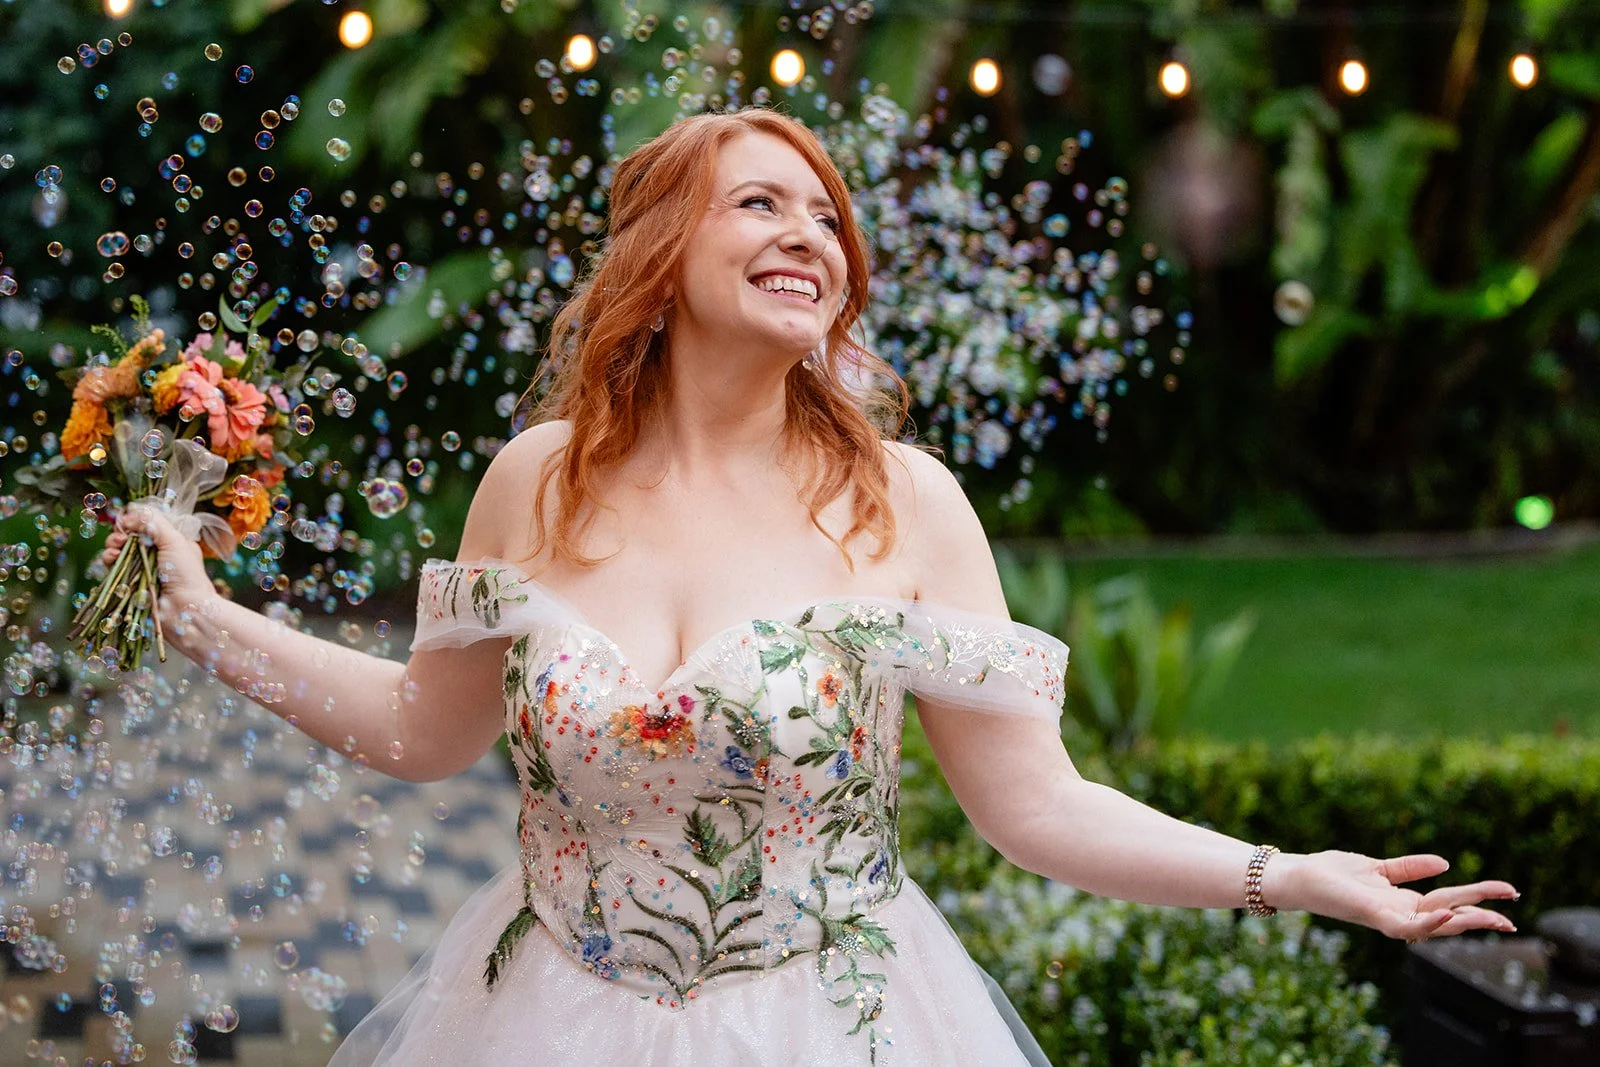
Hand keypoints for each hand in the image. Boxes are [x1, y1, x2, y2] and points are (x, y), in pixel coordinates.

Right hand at [101, 505, 219, 635]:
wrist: (185, 610)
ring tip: (115, 548)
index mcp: (172, 541)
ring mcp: (142, 568)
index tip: (127, 520)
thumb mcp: (175, 540)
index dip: (135, 520)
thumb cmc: (186, 575)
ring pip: (119, 549)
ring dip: (113, 544)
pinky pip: (113, 567)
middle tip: (121, 537)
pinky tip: (111, 559)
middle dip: (121, 532)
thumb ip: (153, 523)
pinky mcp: (130, 582)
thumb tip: (130, 515)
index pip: (148, 523)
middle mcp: (156, 553)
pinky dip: (109, 559)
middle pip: (130, 535)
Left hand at [1269, 850, 1517, 941]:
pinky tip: (1449, 914)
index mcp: (1403, 901)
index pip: (1450, 901)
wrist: (1297, 876)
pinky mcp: (1373, 916)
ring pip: (1436, 924)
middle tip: (1514, 920)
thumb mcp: (1377, 867)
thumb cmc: (1331, 873)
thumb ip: (1408, 868)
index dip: (1478, 898)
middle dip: (1482, 918)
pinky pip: (1406, 926)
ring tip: (1495, 919)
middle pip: (1450, 915)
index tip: (1510, 894)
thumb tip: (1444, 862)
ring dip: (1465, 922)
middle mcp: (1399, 912)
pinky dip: (1428, 923)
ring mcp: (1388, 916)